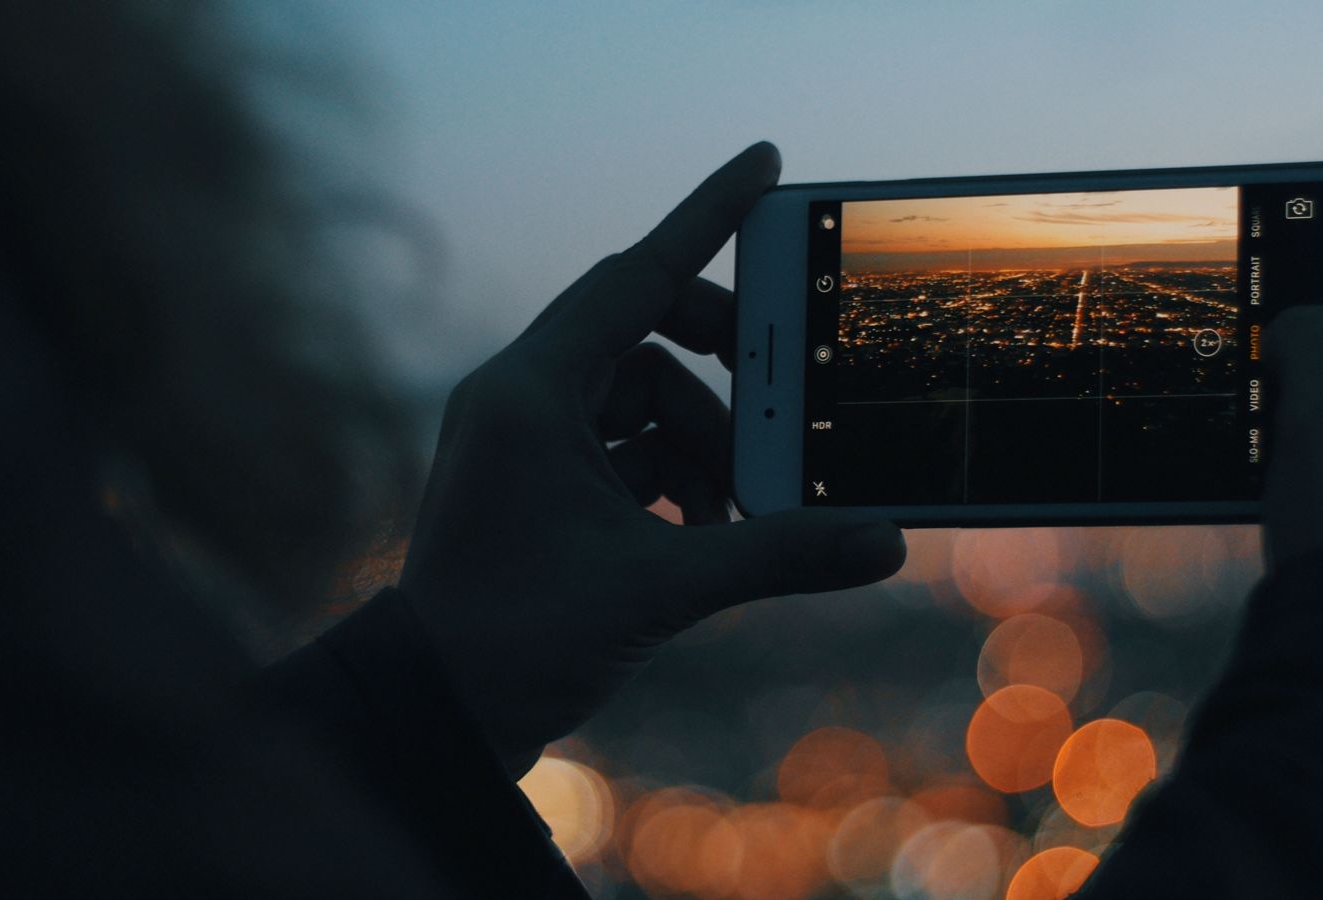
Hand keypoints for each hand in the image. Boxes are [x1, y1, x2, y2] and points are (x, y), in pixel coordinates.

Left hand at [398, 144, 906, 774]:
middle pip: (642, 325)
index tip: (766, 165)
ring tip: (735, 512)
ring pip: (640, 394)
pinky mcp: (536, 478)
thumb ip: (777, 555)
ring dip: (702, 441)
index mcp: (531, 392)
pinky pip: (623, 442)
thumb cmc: (517, 641)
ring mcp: (525, 437)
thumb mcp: (661, 589)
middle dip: (721, 361)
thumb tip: (883, 542)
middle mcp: (520, 397)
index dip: (707, 216)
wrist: (439, 714)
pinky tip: (703, 529)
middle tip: (781, 393)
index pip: (636, 274)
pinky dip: (673, 472)